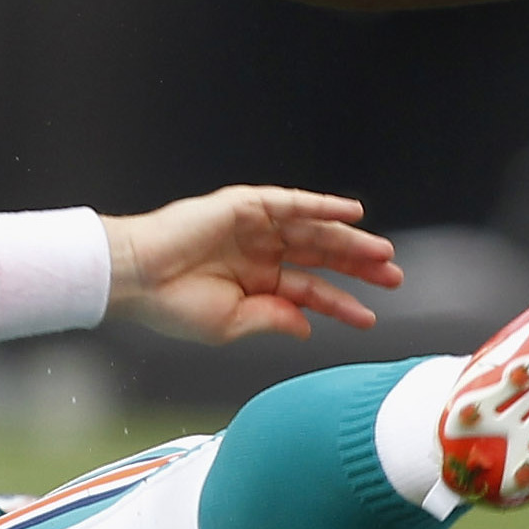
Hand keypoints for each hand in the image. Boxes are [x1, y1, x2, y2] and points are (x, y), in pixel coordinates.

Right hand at [106, 187, 399, 342]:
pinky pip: (291, 203)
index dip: (340, 305)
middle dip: (357, 267)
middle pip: (319, 256)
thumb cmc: (171, 305)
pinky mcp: (243, 205)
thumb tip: (306, 324)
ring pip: (312, 230)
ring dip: (348, 239)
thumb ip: (271, 319)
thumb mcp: (229, 325)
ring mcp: (252, 228)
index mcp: (254, 284)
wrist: (135, 277)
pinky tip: (351, 211)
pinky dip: (321, 205)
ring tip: (382, 253)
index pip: (308, 291)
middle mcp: (257, 253)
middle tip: (393, 277)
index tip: (368, 318)